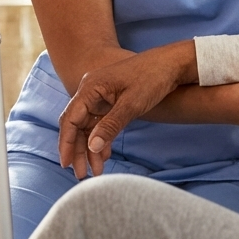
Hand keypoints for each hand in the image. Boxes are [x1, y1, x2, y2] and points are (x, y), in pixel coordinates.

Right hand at [58, 40, 194, 178]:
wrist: (172, 64)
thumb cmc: (152, 78)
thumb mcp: (132, 104)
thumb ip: (110, 126)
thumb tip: (92, 147)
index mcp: (90, 87)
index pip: (70, 119)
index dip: (66, 143)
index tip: (67, 164)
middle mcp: (91, 90)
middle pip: (76, 124)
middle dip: (78, 150)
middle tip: (82, 174)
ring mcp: (100, 95)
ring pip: (88, 126)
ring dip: (90, 148)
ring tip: (96, 170)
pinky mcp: (111, 100)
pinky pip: (99, 122)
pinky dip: (101, 139)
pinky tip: (105, 155)